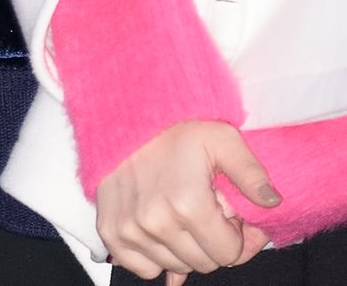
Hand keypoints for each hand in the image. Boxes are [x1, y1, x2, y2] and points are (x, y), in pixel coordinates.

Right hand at [95, 120, 277, 281]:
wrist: (123, 114)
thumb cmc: (173, 127)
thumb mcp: (221, 138)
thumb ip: (251, 173)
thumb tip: (273, 203)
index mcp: (188, 203)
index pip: (230, 253)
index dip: (237, 234)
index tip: (230, 213)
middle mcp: (156, 222)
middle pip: (205, 264)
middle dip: (213, 240)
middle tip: (206, 207)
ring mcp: (130, 230)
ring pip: (177, 267)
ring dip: (185, 246)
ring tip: (180, 210)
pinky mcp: (111, 232)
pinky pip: (145, 269)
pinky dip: (156, 254)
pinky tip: (160, 224)